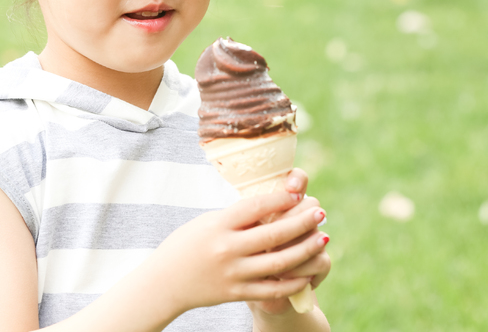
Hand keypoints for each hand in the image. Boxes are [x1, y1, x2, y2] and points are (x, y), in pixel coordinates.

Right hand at [143, 190, 328, 316]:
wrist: (165, 282)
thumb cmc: (186, 244)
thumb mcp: (207, 222)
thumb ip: (236, 218)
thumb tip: (271, 206)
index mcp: (218, 225)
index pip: (255, 207)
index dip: (280, 199)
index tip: (298, 194)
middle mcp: (227, 249)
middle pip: (273, 234)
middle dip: (302, 222)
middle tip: (320, 213)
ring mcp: (233, 273)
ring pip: (279, 263)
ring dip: (305, 250)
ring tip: (322, 238)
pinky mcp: (236, 293)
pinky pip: (272, 289)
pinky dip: (292, 281)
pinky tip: (307, 272)